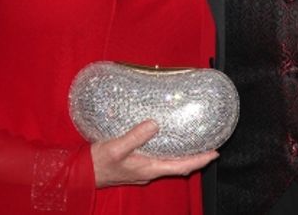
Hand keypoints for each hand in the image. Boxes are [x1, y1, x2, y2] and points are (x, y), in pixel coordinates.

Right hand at [91, 119, 218, 187]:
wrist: (82, 174)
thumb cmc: (99, 163)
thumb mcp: (117, 147)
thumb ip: (136, 136)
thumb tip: (155, 124)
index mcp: (149, 168)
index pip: (181, 166)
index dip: (199, 160)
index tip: (214, 152)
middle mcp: (149, 171)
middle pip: (178, 166)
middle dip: (195, 157)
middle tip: (210, 146)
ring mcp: (143, 170)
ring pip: (169, 163)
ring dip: (183, 155)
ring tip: (194, 142)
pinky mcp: (136, 165)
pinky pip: (159, 159)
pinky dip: (169, 152)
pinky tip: (167, 141)